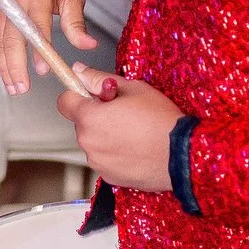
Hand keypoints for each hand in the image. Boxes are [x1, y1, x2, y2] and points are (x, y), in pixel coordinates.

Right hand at [0, 0, 95, 94]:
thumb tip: (85, 47)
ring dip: (3, 64)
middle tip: (21, 88)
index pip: (36, 26)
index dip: (38, 51)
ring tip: (12, 86)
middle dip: (14, 66)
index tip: (43, 70)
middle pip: (10, 37)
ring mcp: (0, 1)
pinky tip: (2, 68)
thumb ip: (76, 23)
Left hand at [56, 67, 179, 191]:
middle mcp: (88, 142)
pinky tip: (136, 149)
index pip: (64, 102)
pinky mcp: (109, 177)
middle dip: (97, 116)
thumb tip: (80, 71)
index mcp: (90, 117)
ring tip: (134, 133)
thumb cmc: (162, 121)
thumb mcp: (134, 89)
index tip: (92, 96)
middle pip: (81, 123)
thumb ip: (100, 79)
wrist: (184, 156)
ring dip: (106, 136)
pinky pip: (105, 160)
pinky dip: (115, 154)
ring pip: (94, 142)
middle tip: (124, 113)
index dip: (77, 95)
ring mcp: (98, 162)